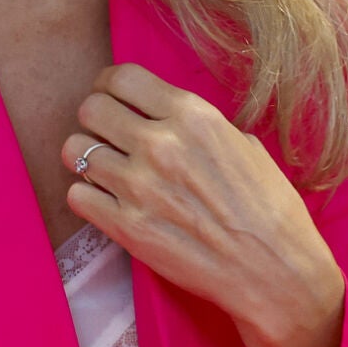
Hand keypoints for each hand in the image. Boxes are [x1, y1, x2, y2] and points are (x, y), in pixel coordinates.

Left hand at [62, 65, 343, 346]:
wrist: (273, 269)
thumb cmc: (269, 207)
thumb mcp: (243, 145)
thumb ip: (198, 127)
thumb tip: (171, 121)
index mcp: (192, 116)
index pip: (123, 77)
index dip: (110, 83)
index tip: (113, 95)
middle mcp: (159, 144)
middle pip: (91, 108)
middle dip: (96, 117)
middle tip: (107, 132)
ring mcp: (138, 187)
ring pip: (75, 150)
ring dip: (86, 156)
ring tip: (105, 167)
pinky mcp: (124, 228)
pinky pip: (76, 195)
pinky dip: (87, 195)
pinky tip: (107, 199)